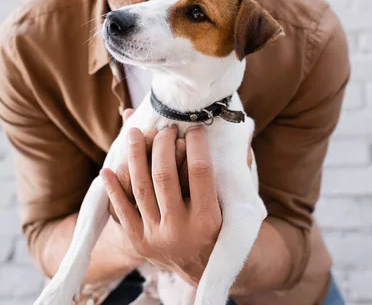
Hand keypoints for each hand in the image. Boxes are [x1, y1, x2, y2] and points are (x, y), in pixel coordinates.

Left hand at [101, 124, 221, 285]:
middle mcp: (180, 229)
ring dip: (135, 156)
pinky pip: (121, 211)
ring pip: (140, 188)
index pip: (199, 170)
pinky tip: (107, 168)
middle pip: (164, 175)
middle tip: (166, 129)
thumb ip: (236, 171)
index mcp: (208, 219)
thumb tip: (235, 134)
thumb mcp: (234, 205)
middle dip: (162, 144)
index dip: (196, 144)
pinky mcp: (138, 242)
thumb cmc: (221, 227)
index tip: (195, 128)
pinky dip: (113, 189)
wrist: (204, 270)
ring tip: (134, 132)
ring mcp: (156, 236)